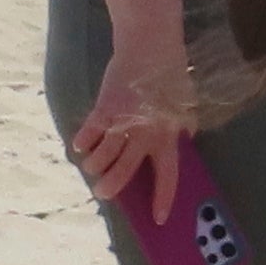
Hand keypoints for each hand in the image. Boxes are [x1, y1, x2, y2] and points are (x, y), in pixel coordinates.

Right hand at [66, 47, 195, 204]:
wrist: (149, 46)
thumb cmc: (170, 74)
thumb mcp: (185, 104)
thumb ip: (183, 126)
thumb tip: (183, 143)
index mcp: (168, 135)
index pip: (167, 175)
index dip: (163, 198)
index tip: (157, 218)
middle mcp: (145, 133)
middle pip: (125, 171)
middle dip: (112, 187)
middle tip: (103, 194)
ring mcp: (123, 122)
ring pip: (102, 157)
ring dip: (94, 166)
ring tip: (92, 167)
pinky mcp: (104, 108)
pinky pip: (88, 133)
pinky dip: (82, 142)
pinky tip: (80, 146)